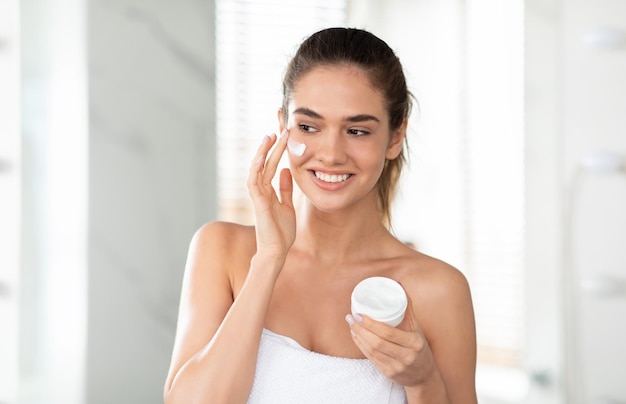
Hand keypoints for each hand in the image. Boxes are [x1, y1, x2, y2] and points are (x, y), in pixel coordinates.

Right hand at [247, 129, 295, 261]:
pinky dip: (255, 169)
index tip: (282, 135)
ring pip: (257, 169)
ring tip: (270, 137)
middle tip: (278, 130)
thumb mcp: (287, 205)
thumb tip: (287, 170)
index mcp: (268, 191)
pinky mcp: (258, 203)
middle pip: (263, 163)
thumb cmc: (281, 232)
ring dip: (262, 153)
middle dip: (270, 147)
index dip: (275, 151)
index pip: (270, 165)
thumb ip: (285, 188)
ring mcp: (258, 196)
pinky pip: (254, 182)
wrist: (277, 251)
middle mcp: (261, 191)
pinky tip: (260, 157)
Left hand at [346, 293, 437, 387]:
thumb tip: (398, 285)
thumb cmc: (420, 347)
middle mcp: (406, 356)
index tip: (359, 314)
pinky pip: (371, 358)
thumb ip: (407, 308)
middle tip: (351, 317)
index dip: (371, 324)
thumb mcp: (417, 328)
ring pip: (372, 351)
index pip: (389, 333)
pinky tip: (356, 337)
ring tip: (351, 325)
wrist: (424, 376)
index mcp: (414, 343)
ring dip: (358, 337)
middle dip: (360, 329)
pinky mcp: (388, 373)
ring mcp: (396, 367)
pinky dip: (361, 346)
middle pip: (377, 343)